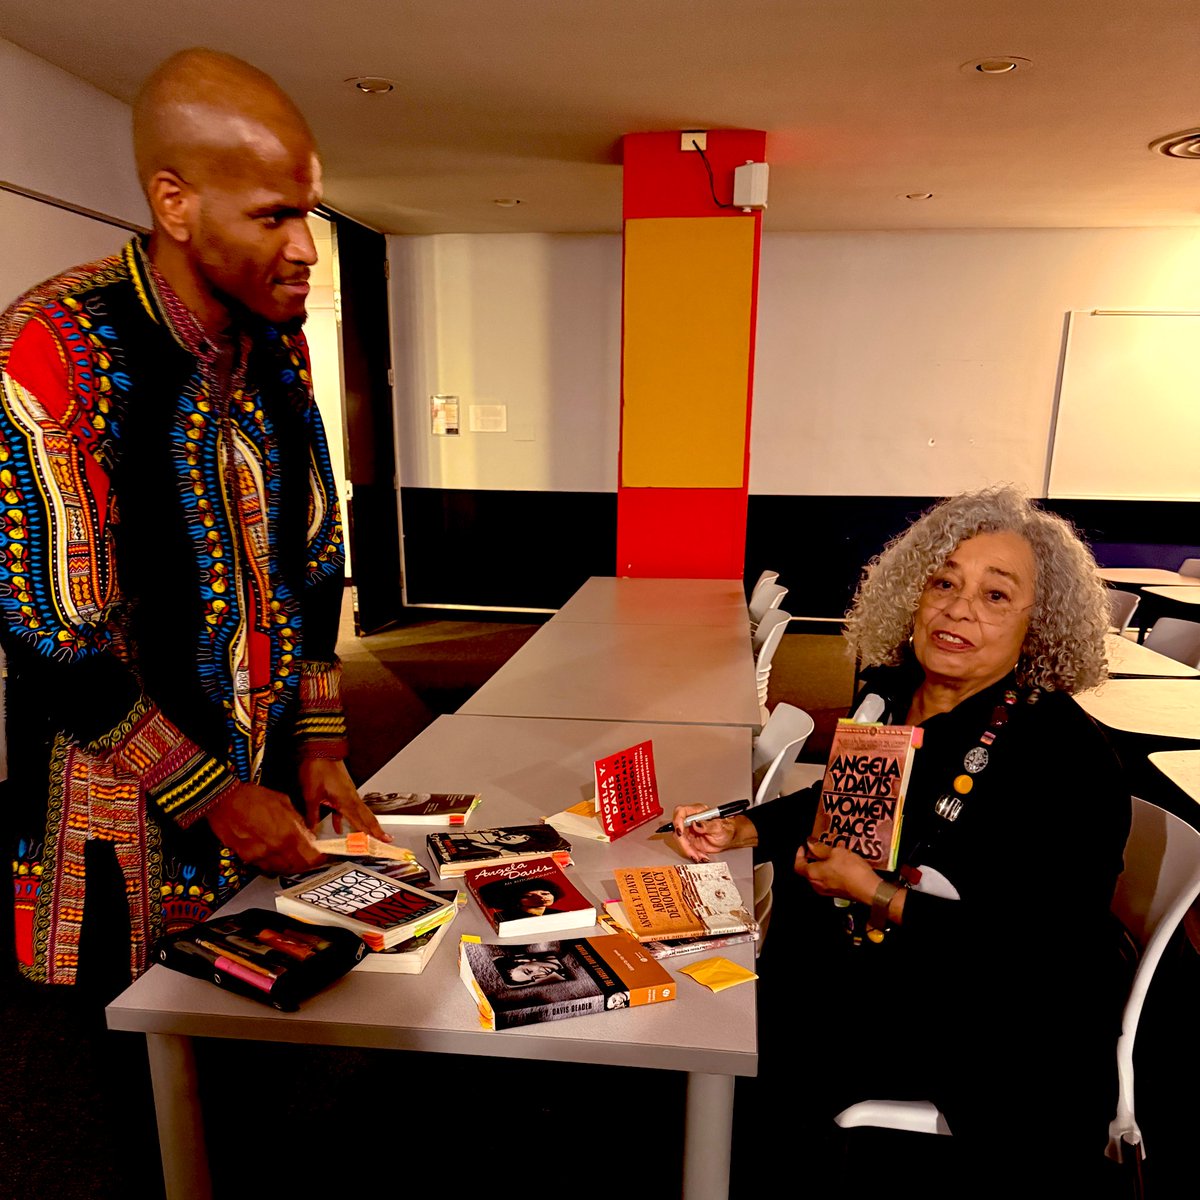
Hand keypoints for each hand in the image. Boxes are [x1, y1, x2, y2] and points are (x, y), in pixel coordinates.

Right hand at [206, 782, 323, 875]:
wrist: (223, 800)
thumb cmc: (251, 797)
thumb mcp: (283, 801)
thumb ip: (298, 821)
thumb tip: (307, 833)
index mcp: (287, 833)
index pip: (312, 857)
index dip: (320, 858)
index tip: (323, 855)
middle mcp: (275, 848)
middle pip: (299, 867)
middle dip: (308, 863)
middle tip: (311, 856)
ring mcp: (260, 856)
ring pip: (283, 869)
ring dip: (292, 864)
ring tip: (294, 855)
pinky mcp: (247, 858)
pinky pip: (266, 867)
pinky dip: (275, 864)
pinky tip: (277, 854)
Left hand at [299, 758, 388, 839]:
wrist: (320, 750)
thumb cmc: (318, 769)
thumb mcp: (312, 794)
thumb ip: (313, 814)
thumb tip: (312, 829)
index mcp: (346, 801)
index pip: (361, 822)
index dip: (370, 834)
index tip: (380, 842)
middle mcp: (351, 798)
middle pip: (367, 817)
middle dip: (376, 829)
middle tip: (387, 839)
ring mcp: (349, 793)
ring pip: (361, 812)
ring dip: (366, 824)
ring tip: (370, 835)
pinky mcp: (344, 789)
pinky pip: (349, 807)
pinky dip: (346, 818)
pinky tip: (338, 826)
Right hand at [669, 804, 755, 862]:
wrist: (729, 838)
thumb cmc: (726, 828)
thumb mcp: (719, 827)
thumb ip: (708, 825)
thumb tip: (696, 824)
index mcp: (697, 812)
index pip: (681, 812)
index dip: (678, 821)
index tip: (680, 832)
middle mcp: (691, 820)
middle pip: (677, 829)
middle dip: (683, 842)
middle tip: (691, 851)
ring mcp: (689, 831)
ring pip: (680, 841)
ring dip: (688, 850)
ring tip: (699, 856)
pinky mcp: (690, 840)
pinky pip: (686, 848)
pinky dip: (692, 854)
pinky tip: (700, 856)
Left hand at [796, 838, 879, 904]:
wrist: (869, 890)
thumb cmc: (850, 870)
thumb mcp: (836, 853)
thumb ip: (820, 848)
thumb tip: (809, 843)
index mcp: (812, 874)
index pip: (797, 864)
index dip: (799, 854)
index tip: (805, 845)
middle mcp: (816, 884)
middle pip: (807, 870)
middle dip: (812, 857)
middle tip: (820, 847)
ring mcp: (826, 891)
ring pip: (819, 875)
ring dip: (823, 863)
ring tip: (832, 852)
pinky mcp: (836, 893)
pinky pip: (828, 880)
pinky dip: (830, 870)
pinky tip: (841, 863)